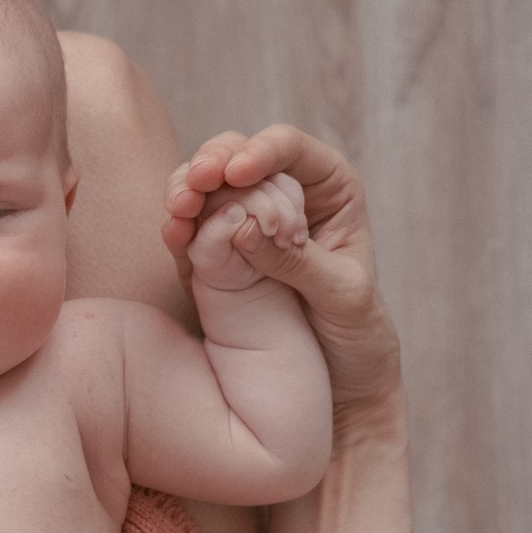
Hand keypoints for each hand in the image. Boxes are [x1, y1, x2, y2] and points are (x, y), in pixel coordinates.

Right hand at [165, 127, 399, 433]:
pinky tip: (173, 232)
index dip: (262, 151)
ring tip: (180, 208)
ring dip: (187, 190)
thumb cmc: (357, 334)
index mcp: (329, 188)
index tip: (239, 172)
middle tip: (199, 182)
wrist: (343, 383)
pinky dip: (178, 226)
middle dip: (214, 163)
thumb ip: (297, 261)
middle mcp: (284, 193)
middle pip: (238, 154)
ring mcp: (245, 221)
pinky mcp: (218, 253)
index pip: (290, 149)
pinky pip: (192, 228)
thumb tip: (243, 225)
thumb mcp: (341, 296)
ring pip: (207, 185)